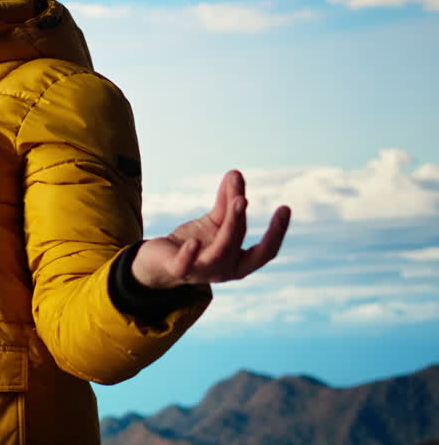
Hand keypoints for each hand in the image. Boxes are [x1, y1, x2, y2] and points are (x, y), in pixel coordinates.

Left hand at [132, 170, 290, 288]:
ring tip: (236, 201)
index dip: (277, 232)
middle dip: (241, 220)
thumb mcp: (214, 222)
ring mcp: (203, 272)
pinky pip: (186, 265)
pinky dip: (190, 254)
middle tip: (243, 198)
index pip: (266, 251)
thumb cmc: (194, 243)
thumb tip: (236, 173)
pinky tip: (194, 241)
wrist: (158, 262)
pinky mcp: (179, 270)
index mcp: (239, 261)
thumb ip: (226, 201)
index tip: (285, 207)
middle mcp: (225, 270)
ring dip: (229, 225)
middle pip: (238, 243)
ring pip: (220, 250)